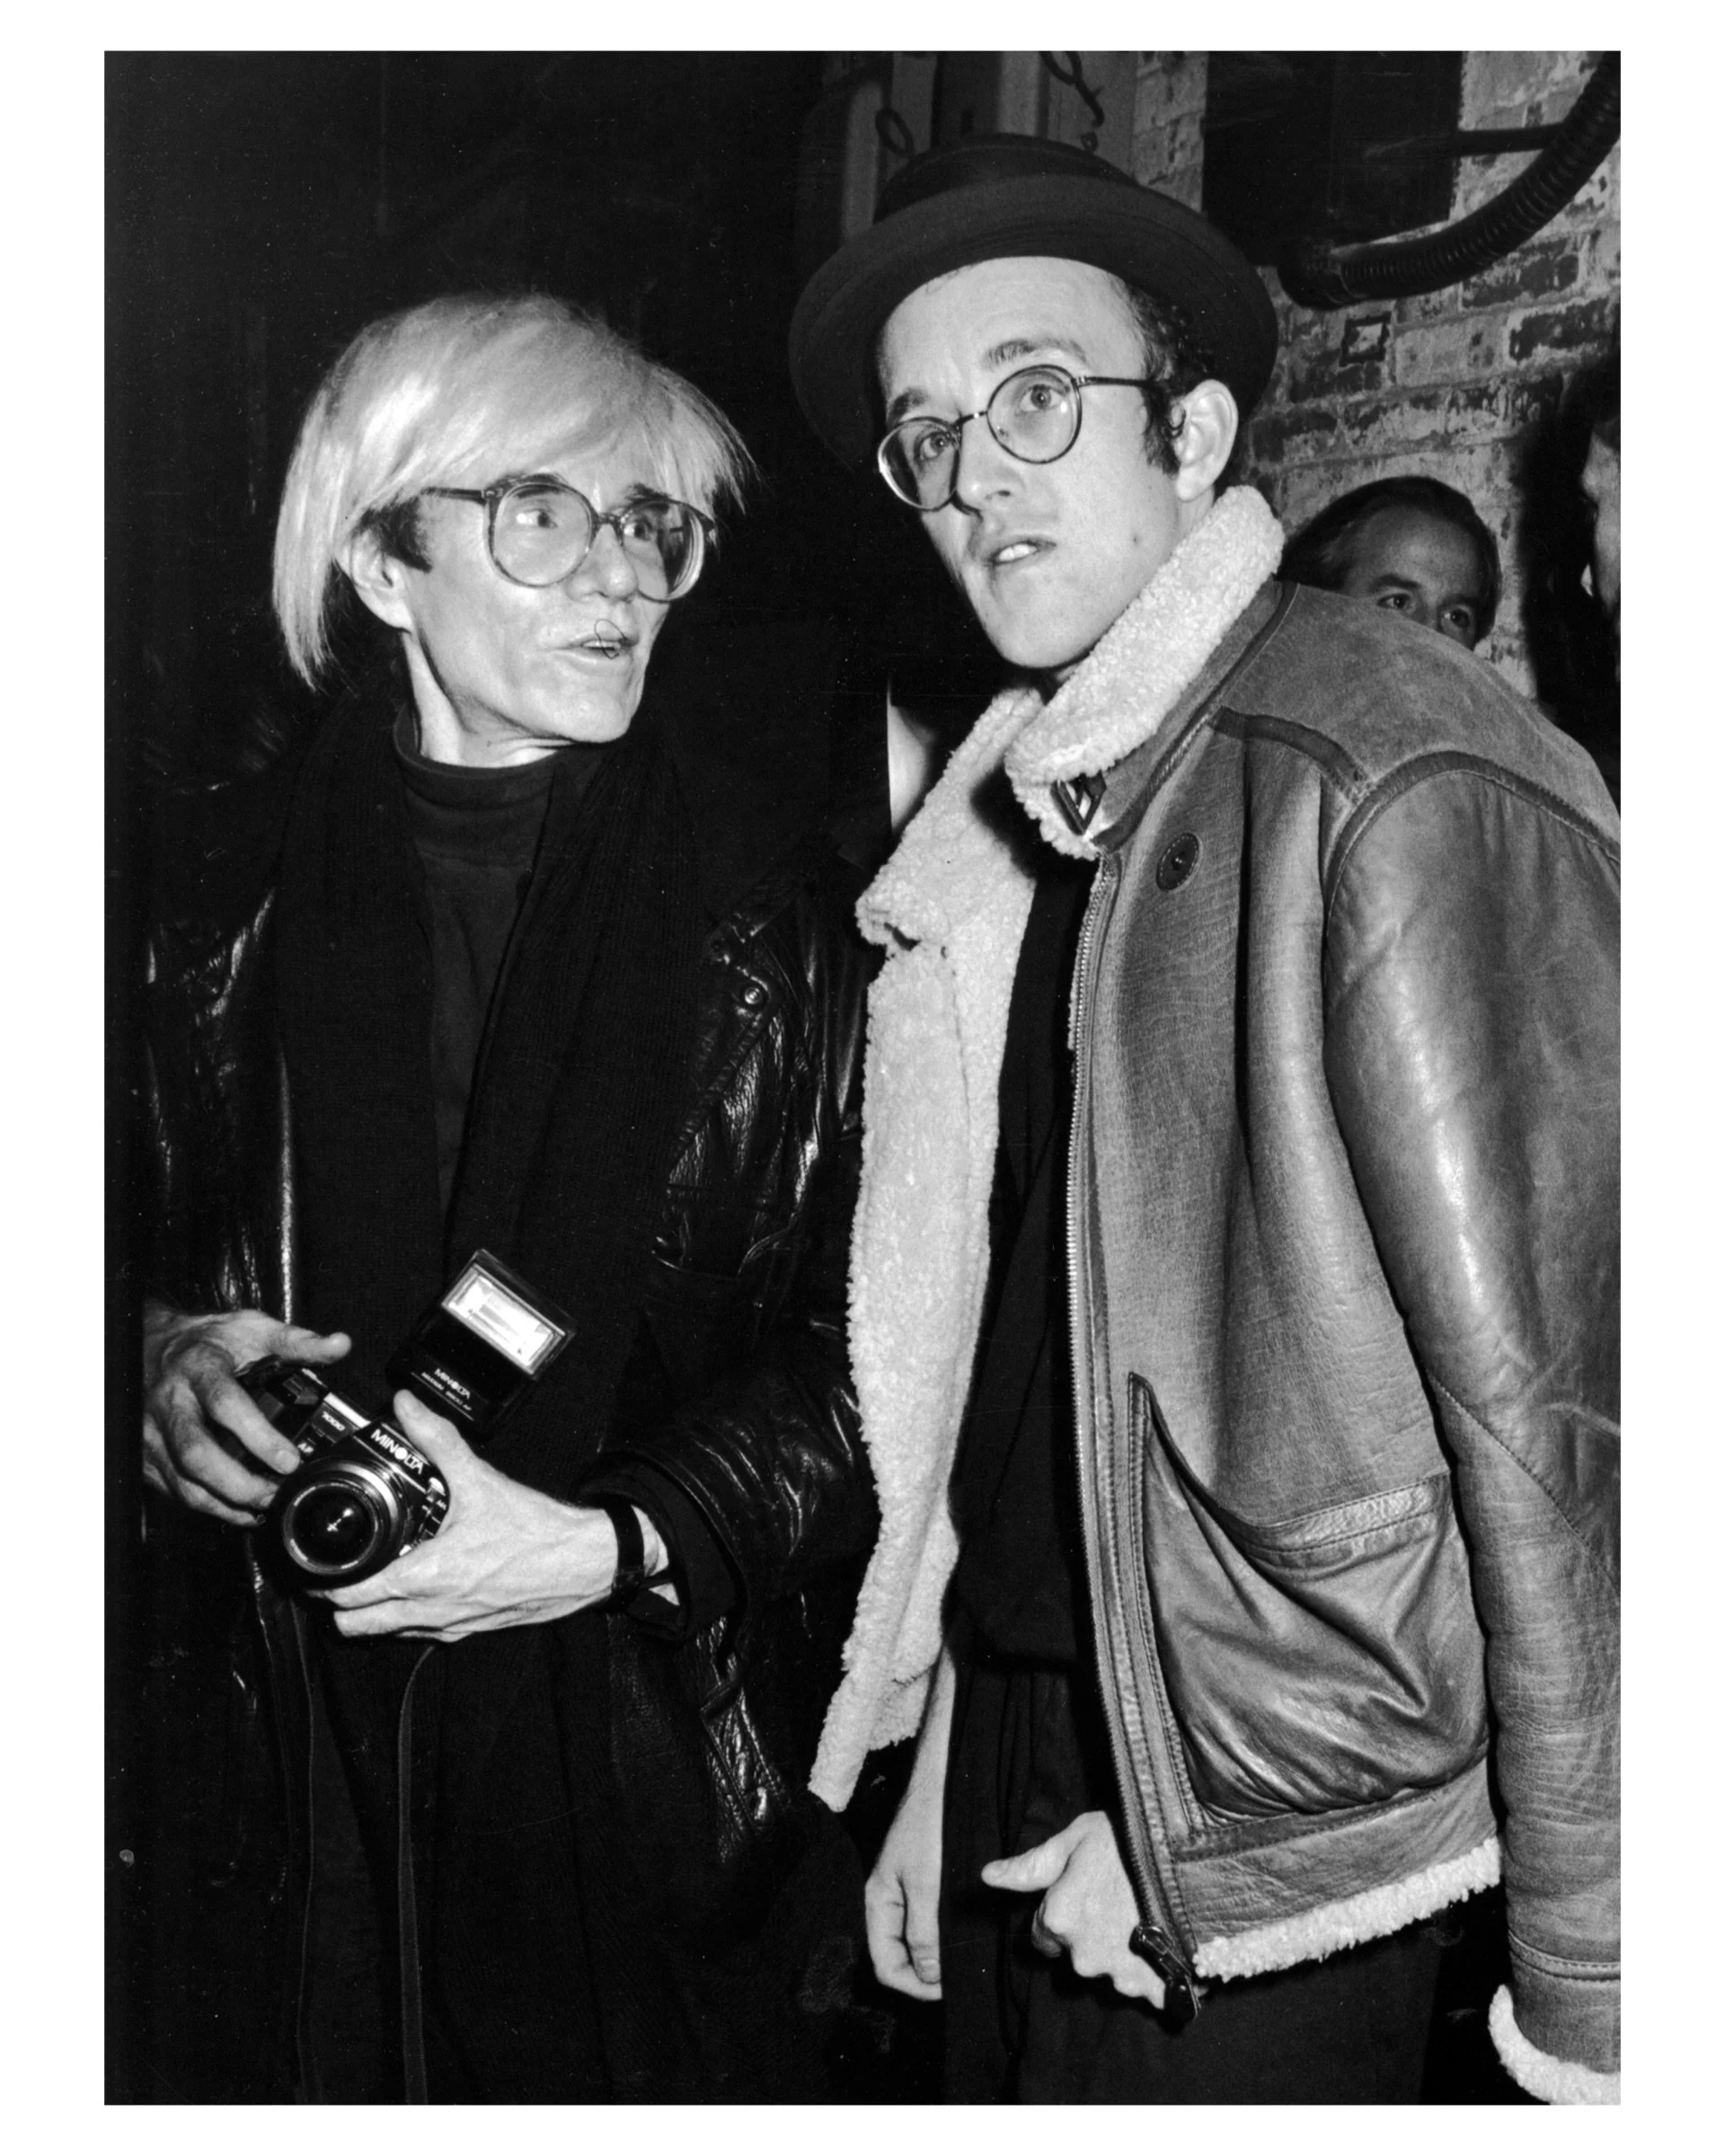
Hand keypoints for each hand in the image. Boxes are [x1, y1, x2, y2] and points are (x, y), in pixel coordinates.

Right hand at [142, 1302, 350, 1525]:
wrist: (152, 1346)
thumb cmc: (205, 1341)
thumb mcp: (251, 1329)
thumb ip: (297, 1341)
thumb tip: (339, 1345)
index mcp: (199, 1368)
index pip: (225, 1404)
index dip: (258, 1437)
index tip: (290, 1459)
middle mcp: (171, 1403)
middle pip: (196, 1453)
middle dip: (239, 1484)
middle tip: (275, 1494)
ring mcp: (153, 1432)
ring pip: (182, 1480)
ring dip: (224, 1502)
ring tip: (263, 1507)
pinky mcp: (146, 1455)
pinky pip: (173, 1489)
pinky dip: (207, 1506)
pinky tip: (238, 1509)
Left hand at [319, 1391, 664, 1642]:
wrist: (584, 1562)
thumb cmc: (536, 1530)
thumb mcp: (480, 1479)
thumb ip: (437, 1440)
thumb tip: (407, 1406)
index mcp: (425, 1577)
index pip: (350, 1598)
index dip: (325, 1583)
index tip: (316, 1565)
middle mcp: (432, 1611)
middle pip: (357, 1627)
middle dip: (340, 1603)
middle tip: (339, 1570)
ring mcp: (451, 1625)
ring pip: (387, 1633)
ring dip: (373, 1611)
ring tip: (373, 1575)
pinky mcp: (472, 1629)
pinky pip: (423, 1632)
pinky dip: (409, 1615)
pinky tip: (420, 1583)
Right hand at [865, 1646, 953, 1999]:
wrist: (945, 1779)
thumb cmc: (930, 1827)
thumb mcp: (925, 1883)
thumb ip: (923, 1932)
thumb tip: (929, 1977)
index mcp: (877, 1902)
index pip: (885, 1966)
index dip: (914, 1986)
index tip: (946, 1990)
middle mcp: (890, 1901)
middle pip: (900, 1957)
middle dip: (926, 1975)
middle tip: (961, 1978)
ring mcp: (908, 1890)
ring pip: (917, 1941)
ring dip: (938, 1956)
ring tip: (967, 1958)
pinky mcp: (927, 1880)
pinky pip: (931, 1921)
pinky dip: (945, 1935)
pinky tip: (967, 1933)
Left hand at [981, 1809, 1164, 2007]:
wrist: (1199, 1866)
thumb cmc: (1134, 1843)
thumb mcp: (1077, 1838)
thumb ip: (1031, 1865)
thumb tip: (988, 1876)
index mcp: (1059, 1919)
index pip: (1042, 1934)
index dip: (1062, 1912)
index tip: (1087, 1893)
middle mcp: (1083, 1957)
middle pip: (1079, 1953)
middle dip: (1094, 1934)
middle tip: (1122, 1899)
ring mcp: (1121, 1978)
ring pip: (1113, 1970)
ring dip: (1126, 1950)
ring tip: (1151, 1914)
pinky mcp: (1157, 1992)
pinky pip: (1149, 1987)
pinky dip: (1157, 1970)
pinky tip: (1171, 1938)